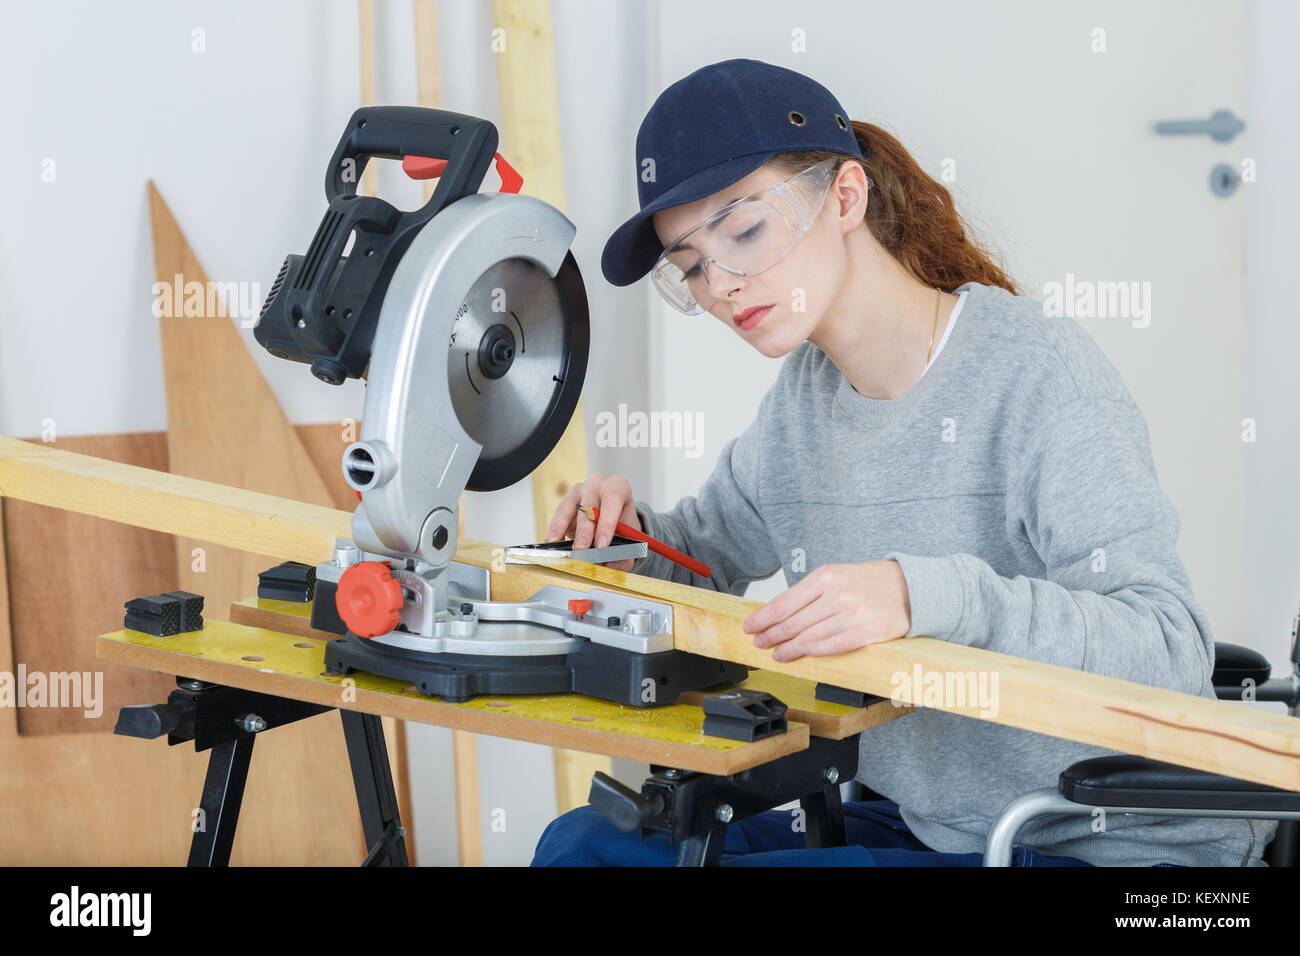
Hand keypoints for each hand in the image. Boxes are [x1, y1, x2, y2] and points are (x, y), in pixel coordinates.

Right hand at [545, 473, 641, 571]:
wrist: (613, 517)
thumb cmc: (622, 523)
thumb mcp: (630, 536)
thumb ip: (626, 552)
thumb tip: (611, 565)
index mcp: (618, 487)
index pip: (613, 500)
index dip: (607, 522)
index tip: (602, 544)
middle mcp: (598, 485)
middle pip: (589, 505)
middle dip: (585, 530)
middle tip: (581, 549)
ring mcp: (580, 491)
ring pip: (570, 508)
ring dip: (563, 527)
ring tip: (558, 544)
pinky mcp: (566, 501)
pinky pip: (559, 514)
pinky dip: (555, 529)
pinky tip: (552, 541)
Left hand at [742, 561, 911, 661]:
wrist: (910, 586)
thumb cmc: (869, 582)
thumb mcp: (836, 576)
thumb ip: (810, 593)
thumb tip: (778, 612)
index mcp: (825, 577)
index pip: (784, 603)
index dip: (763, 618)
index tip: (750, 627)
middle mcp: (837, 594)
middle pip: (793, 622)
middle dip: (771, 635)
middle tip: (759, 643)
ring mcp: (854, 613)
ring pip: (811, 637)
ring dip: (789, 649)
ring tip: (778, 654)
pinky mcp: (870, 631)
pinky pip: (835, 646)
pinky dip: (816, 652)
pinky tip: (804, 655)